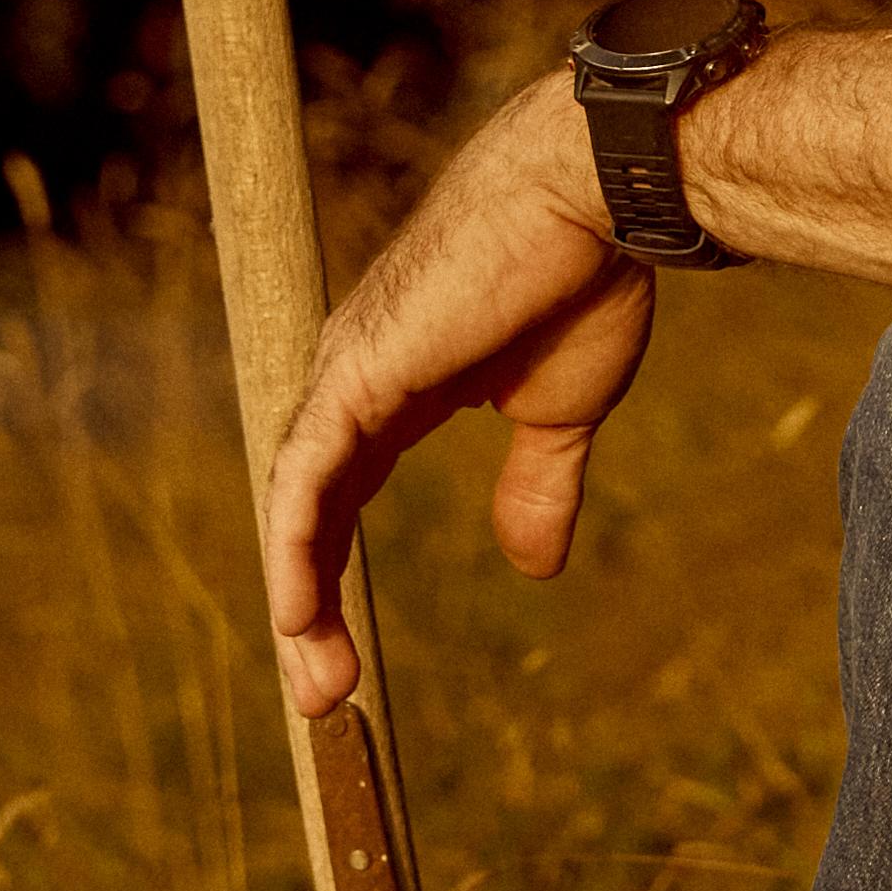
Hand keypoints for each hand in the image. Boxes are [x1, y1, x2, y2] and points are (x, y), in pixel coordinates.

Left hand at [259, 71, 663, 707]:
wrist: (597, 197)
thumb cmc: (581, 277)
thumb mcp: (557, 412)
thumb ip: (533, 482)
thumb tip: (531, 567)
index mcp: (400, 389)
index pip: (344, 496)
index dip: (334, 575)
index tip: (345, 656)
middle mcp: (358, 383)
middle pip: (308, 511)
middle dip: (309, 606)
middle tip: (323, 693)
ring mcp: (349, 373)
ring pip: (297, 504)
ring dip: (299, 598)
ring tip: (315, 683)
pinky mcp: (358, 370)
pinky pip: (306, 476)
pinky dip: (294, 546)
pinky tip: (295, 613)